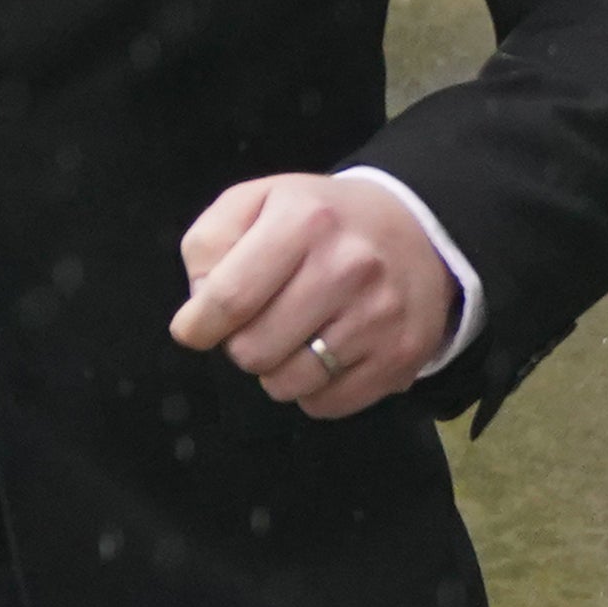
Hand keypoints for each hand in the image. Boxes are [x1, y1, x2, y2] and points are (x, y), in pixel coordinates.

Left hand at [169, 171, 458, 418]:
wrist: (414, 229)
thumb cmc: (317, 220)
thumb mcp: (254, 202)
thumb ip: (209, 245)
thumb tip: (200, 305)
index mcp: (303, 221)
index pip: (229, 299)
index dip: (197, 326)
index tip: (193, 330)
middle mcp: (348, 267)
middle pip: (253, 349)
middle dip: (239, 344)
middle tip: (257, 323)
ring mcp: (380, 315)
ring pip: (287, 384)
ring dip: (274, 370)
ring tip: (290, 338)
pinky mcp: (401, 354)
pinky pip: (327, 404)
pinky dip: (312, 390)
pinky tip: (322, 355)